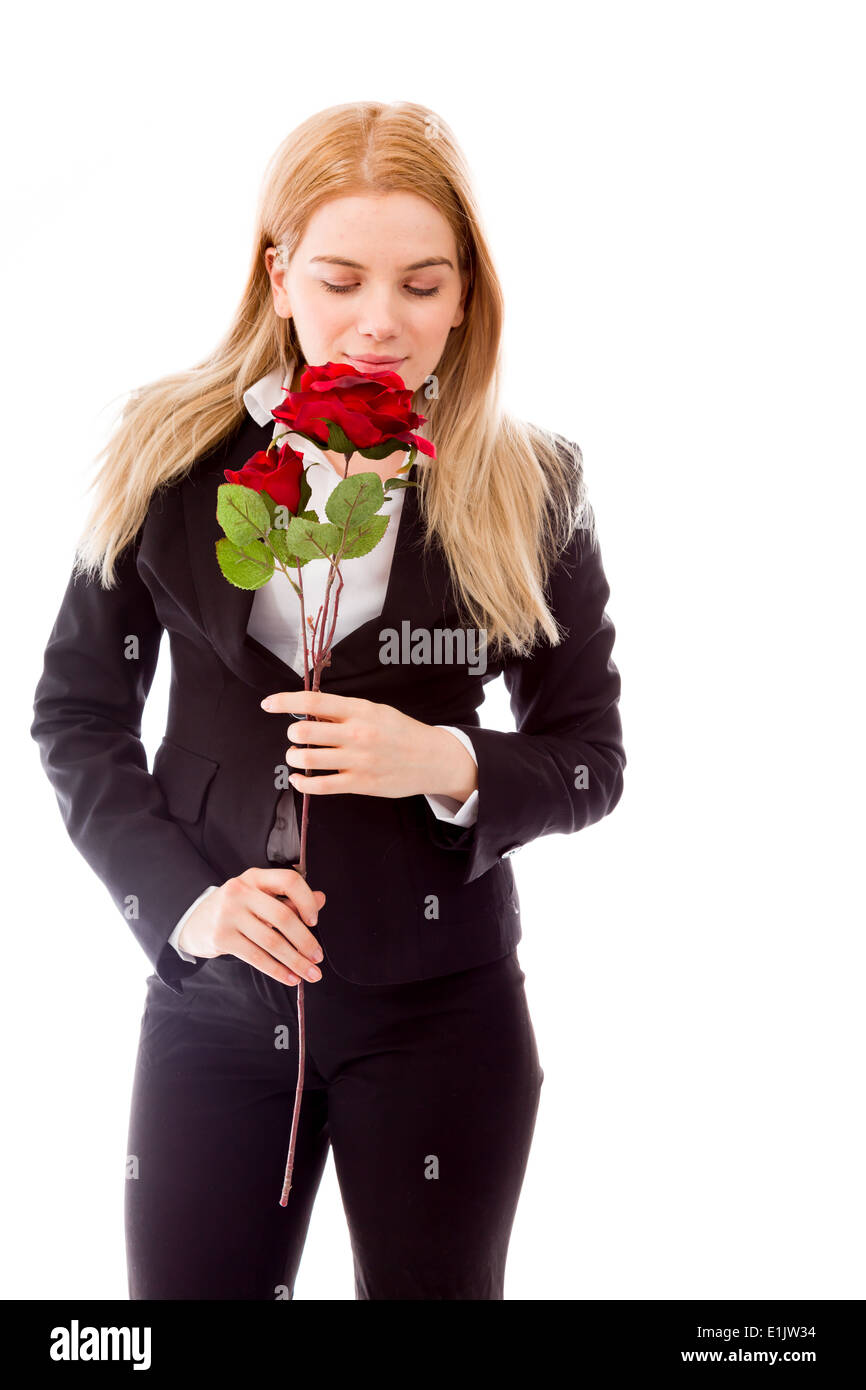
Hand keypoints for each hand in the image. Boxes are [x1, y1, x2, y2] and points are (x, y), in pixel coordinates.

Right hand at [177, 866, 326, 986]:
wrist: (194, 921)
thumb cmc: (234, 908)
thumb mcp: (259, 896)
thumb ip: (289, 898)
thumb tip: (320, 899)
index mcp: (255, 877)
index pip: (289, 881)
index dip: (306, 901)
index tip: (314, 921)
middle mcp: (241, 892)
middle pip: (283, 916)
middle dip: (305, 941)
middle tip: (317, 957)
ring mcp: (229, 914)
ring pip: (272, 941)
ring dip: (295, 961)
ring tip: (309, 973)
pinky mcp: (221, 938)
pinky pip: (257, 957)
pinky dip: (277, 970)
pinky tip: (290, 977)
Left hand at [260, 689, 477, 802]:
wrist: (433, 759)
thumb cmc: (401, 732)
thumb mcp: (375, 711)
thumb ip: (344, 712)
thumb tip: (309, 712)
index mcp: (359, 710)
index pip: (313, 702)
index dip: (285, 701)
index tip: (267, 704)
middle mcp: (356, 734)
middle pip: (304, 731)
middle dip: (292, 733)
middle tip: (296, 735)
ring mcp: (357, 761)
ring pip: (307, 758)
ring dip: (293, 757)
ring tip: (297, 756)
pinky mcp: (359, 784)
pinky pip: (320, 786)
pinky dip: (302, 783)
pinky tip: (299, 778)